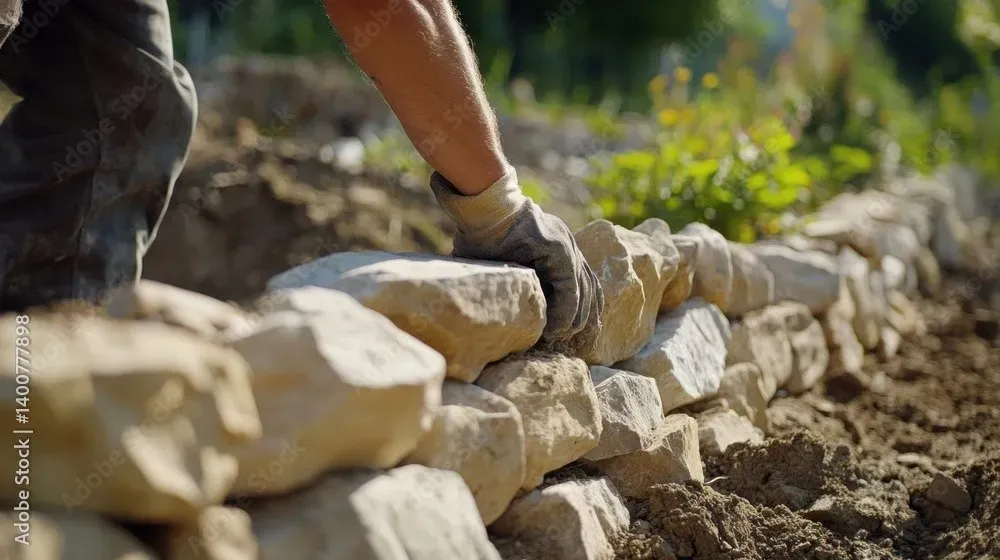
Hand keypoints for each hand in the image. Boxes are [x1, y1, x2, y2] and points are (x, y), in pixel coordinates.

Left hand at [430, 167, 603, 342]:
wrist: (487, 207)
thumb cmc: (484, 236)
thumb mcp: (490, 267)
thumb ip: (503, 292)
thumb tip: (508, 327)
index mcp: (556, 249)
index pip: (570, 293)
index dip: (562, 319)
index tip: (548, 335)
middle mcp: (569, 245)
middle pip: (585, 291)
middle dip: (571, 320)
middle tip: (553, 340)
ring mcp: (571, 245)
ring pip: (590, 285)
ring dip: (581, 312)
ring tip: (566, 334)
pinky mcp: (567, 248)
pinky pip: (586, 276)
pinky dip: (587, 298)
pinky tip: (584, 318)